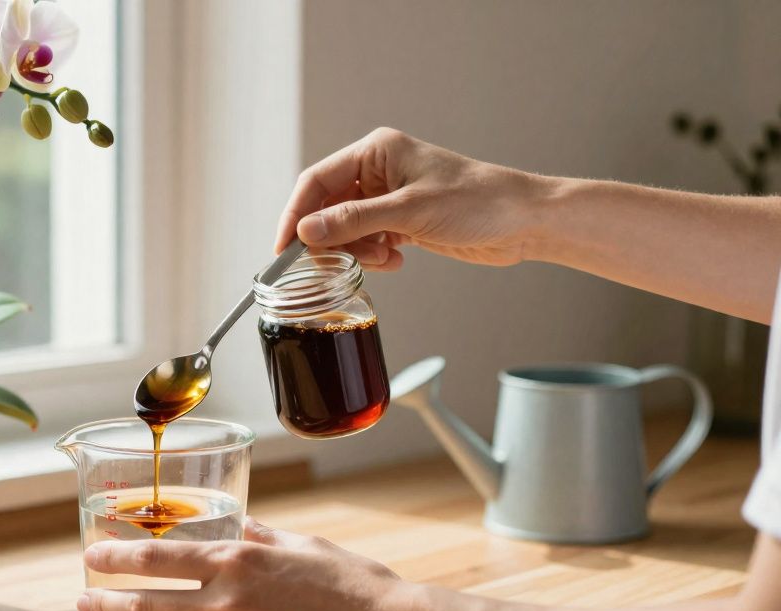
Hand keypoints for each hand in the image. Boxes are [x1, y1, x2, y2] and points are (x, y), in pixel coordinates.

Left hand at [77, 517, 420, 610]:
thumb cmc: (353, 583)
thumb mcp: (301, 544)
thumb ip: (258, 536)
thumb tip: (236, 526)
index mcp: (236, 560)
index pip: (156, 557)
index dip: (116, 557)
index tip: (92, 557)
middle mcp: (226, 602)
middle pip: (144, 605)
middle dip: (104, 603)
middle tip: (82, 601)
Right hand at [277, 127, 546, 270]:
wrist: (523, 221)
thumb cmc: (478, 201)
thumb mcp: (410, 212)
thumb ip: (354, 221)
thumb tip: (306, 231)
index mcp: (376, 151)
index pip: (316, 181)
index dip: (295, 215)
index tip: (283, 249)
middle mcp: (377, 171)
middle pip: (326, 208)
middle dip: (330, 239)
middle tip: (336, 264)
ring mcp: (388, 198)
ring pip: (345, 229)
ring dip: (355, 251)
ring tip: (383, 259)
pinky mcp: (401, 222)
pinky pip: (367, 241)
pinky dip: (374, 256)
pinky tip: (396, 260)